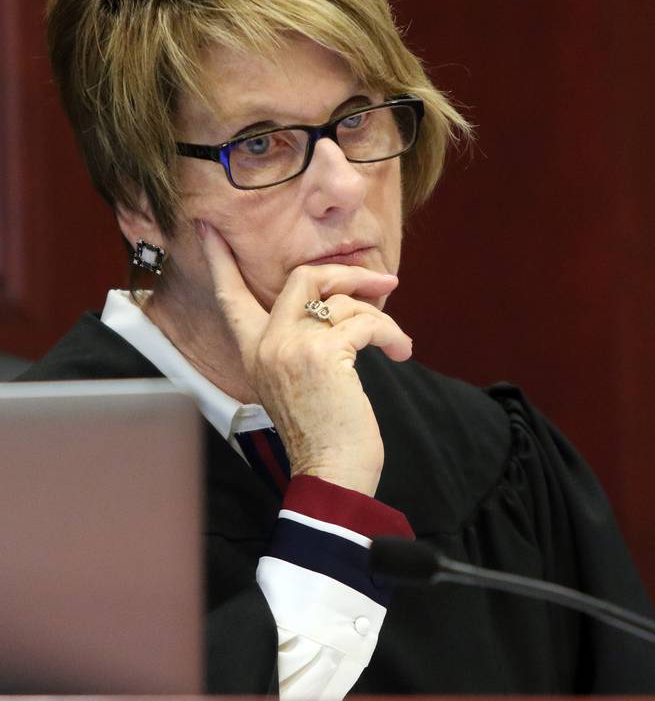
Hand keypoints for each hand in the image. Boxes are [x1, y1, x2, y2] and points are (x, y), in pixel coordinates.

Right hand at [197, 221, 411, 496]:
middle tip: (383, 280)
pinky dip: (391, 333)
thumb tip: (341, 306)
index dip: (221, 259)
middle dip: (347, 273)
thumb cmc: (325, 432)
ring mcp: (292, 347)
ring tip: (396, 343)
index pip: (230, 296)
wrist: (332, 473)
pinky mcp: (324, 354)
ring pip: (343, 301)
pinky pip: (366, 321)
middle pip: (302, 276)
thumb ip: (302, 344)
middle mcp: (266, 344)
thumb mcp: (298, 382)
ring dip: (380, 316)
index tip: (207, 227)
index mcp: (254, 351)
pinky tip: (401, 351)